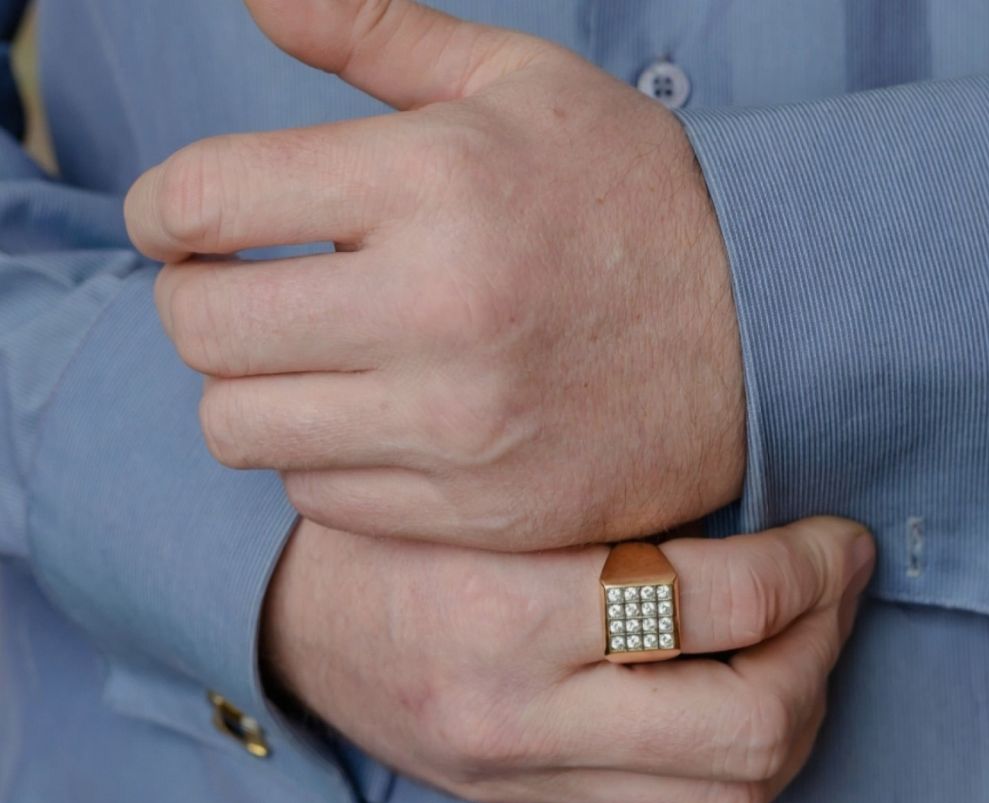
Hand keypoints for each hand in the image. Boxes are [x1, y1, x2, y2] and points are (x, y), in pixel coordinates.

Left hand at [124, 0, 742, 550]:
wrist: (765, 333)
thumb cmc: (638, 198)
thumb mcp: (526, 83)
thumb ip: (381, 31)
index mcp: (440, 178)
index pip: (205, 198)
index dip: (164, 207)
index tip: (181, 218)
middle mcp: (440, 308)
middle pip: (200, 327)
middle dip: (194, 297)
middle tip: (238, 285)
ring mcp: (460, 426)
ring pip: (241, 427)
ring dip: (250, 385)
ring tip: (308, 355)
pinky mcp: (479, 509)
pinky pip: (321, 497)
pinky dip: (321, 456)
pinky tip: (375, 417)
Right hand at [262, 517, 873, 802]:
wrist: (291, 621)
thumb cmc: (388, 526)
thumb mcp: (484, 481)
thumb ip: (609, 491)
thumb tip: (760, 482)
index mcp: (510, 612)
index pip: (722, 605)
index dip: (812, 566)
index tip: (838, 534)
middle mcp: (524, 716)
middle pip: (750, 727)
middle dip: (826, 647)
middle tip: (837, 583)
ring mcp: (529, 777)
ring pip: (730, 797)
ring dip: (800, 715)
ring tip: (807, 641)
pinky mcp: (534, 802)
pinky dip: (744, 764)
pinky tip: (751, 695)